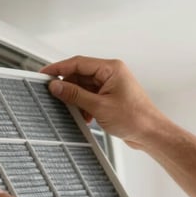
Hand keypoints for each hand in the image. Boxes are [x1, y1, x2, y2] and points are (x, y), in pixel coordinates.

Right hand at [40, 56, 166, 149]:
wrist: (151, 133)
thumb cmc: (135, 118)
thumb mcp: (98, 106)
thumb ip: (75, 95)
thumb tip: (56, 86)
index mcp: (111, 68)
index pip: (78, 63)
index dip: (59, 68)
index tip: (44, 74)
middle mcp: (111, 74)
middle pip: (79, 75)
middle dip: (68, 87)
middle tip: (54, 96)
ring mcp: (111, 86)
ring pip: (84, 87)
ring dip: (76, 99)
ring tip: (75, 111)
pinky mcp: (110, 97)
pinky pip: (90, 96)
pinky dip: (84, 105)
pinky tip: (85, 116)